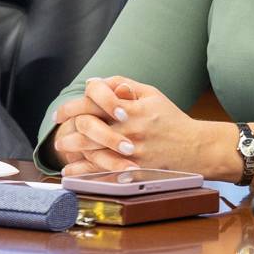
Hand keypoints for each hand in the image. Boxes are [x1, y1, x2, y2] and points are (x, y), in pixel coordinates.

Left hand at [59, 76, 230, 180]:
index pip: (96, 99)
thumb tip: (95, 82)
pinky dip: (83, 171)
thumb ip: (123, 85)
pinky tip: (71, 170)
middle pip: (88, 125)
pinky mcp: (132, 169)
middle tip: (58, 126)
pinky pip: (101, 171)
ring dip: (71, 147)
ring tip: (62, 146)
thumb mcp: (151, 94)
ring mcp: (130, 151)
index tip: (65, 110)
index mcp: (133, 108)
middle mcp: (129, 129)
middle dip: (67, 125)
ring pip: (91, 149)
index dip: (75, 102)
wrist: (195, 147)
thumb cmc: (171, 119)